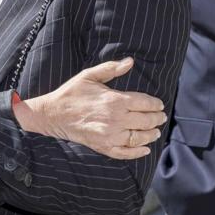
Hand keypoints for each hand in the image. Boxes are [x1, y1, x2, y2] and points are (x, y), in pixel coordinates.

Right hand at [14, 58, 167, 159]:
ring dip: (151, 135)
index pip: (144, 103)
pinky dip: (137, 152)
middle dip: (157, 119)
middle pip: (145, 121)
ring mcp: (109, 136)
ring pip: (139, 138)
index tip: (160, 104)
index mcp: (114, 100)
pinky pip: (125, 153)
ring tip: (156, 132)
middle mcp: (115, 119)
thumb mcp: (89, 75)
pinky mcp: (103, 147)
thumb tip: (130, 61)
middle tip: (162, 117)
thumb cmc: (71, 93)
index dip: (155, 104)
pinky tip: (145, 149)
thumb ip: (111, 68)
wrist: (52, 114)